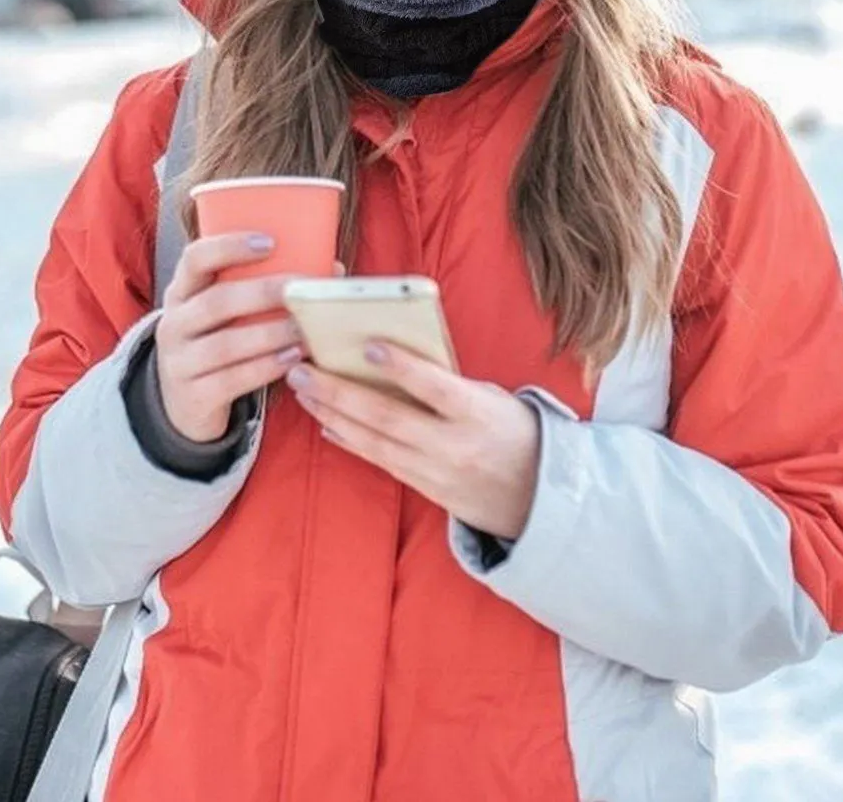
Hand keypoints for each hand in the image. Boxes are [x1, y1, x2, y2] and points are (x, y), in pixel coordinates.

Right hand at [154, 232, 305, 442]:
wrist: (186, 404)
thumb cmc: (218, 343)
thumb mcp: (225, 314)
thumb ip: (265, 289)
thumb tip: (332, 268)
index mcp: (182, 292)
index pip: (195, 258)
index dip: (229, 246)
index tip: (270, 242)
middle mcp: (175, 323)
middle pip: (216, 301)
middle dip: (262, 293)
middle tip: (300, 290)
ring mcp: (180, 362)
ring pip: (225, 344)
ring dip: (270, 334)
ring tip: (304, 329)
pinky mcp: (193, 396)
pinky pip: (231, 380)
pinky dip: (265, 368)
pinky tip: (292, 359)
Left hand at [284, 344, 541, 540]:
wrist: (538, 497)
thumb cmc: (513, 430)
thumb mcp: (492, 397)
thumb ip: (449, 382)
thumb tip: (395, 359)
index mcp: (477, 414)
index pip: (436, 388)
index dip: (403, 368)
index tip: (368, 346)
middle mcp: (453, 446)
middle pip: (388, 418)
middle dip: (340, 393)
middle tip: (303, 371)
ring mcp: (435, 472)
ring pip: (374, 442)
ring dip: (333, 415)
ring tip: (304, 392)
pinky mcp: (425, 489)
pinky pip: (380, 461)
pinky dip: (350, 441)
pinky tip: (326, 424)